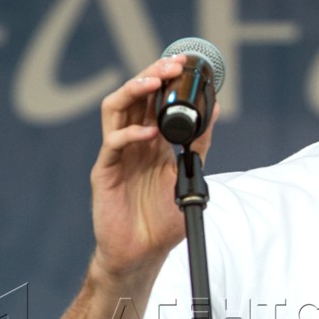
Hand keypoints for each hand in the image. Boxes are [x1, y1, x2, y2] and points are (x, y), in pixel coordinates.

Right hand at [91, 56, 217, 281]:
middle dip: (153, 74)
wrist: (141, 254)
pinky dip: (130, 133)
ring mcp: (116, 155)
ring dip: (135, 89)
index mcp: (151, 140)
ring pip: (116, 108)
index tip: (186, 63)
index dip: (166, 77)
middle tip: (172, 64)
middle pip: (135, 95)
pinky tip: (149, 133)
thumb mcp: (188, 177)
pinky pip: (113, 144)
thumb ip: (198, 145)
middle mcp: (132, 141)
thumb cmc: (161, 221)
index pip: (154, 98)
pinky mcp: (105, 172)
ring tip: (154, 81)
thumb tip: (213, 111)